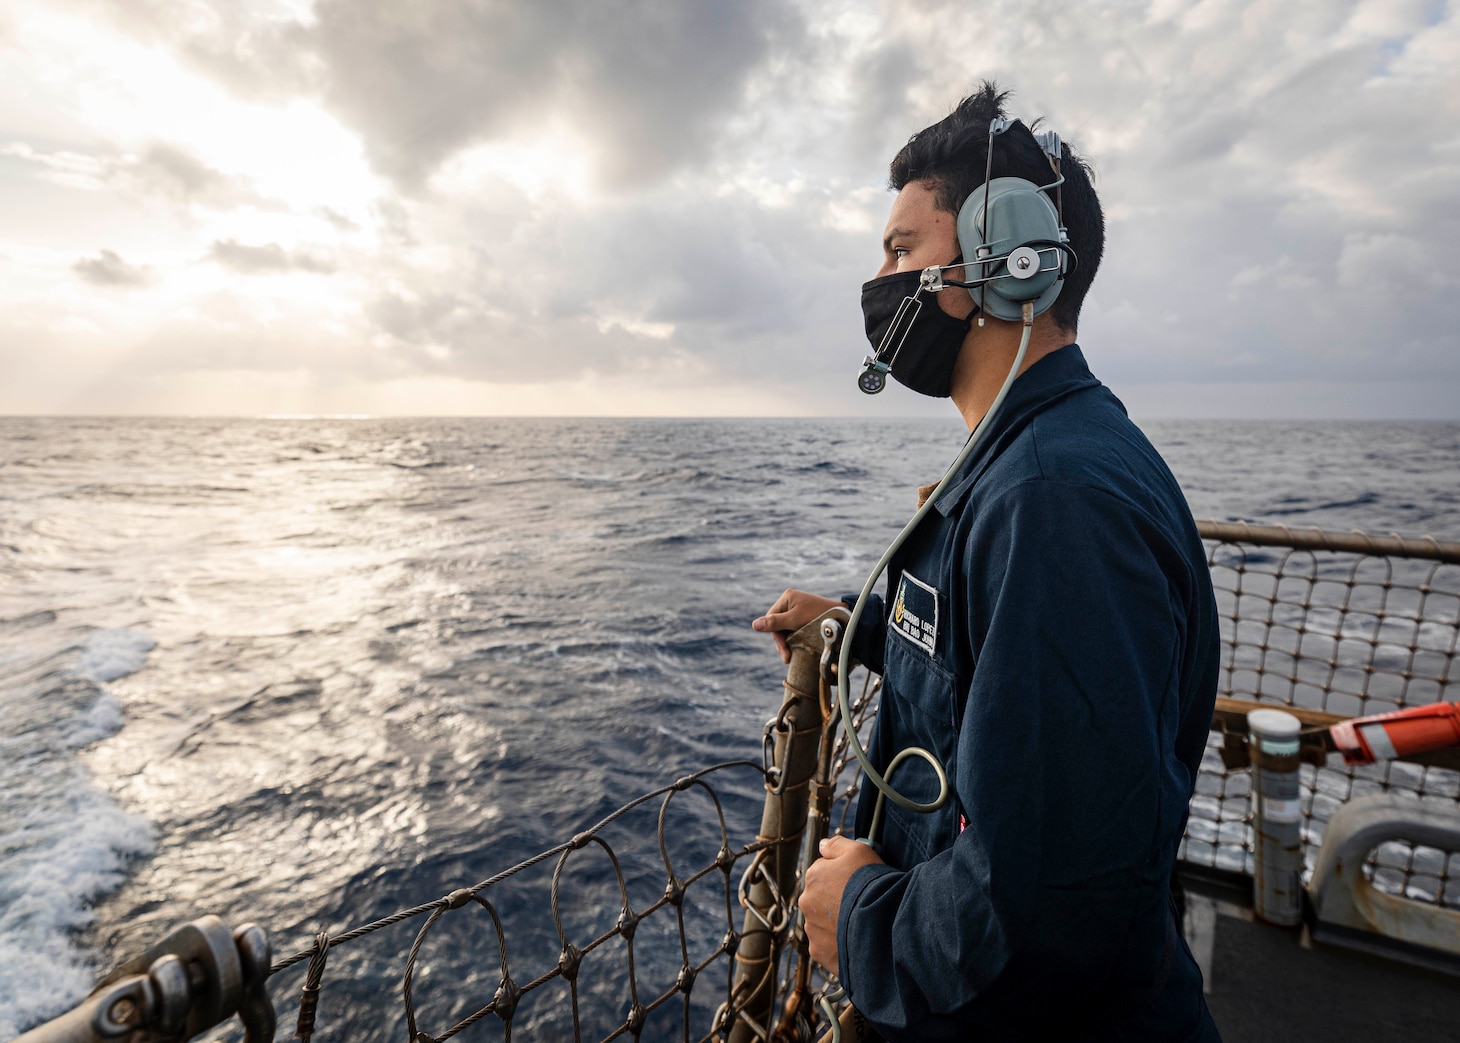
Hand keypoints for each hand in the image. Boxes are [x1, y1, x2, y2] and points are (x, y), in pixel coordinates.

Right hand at [751, 589, 844, 663]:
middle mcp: (791, 602)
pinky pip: (794, 630)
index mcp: (787, 598)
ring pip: (785, 630)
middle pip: (778, 626)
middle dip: (782, 642)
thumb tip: (754, 625)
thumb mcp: (795, 620)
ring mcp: (798, 610)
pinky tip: (796, 650)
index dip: (776, 636)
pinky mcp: (805, 618)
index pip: (771, 619)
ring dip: (788, 643)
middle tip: (787, 658)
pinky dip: (794, 640)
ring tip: (791, 656)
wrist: (844, 619)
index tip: (784, 651)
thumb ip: (775, 623)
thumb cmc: (819, 617)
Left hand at [798, 835, 883, 971]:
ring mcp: (812, 929)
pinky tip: (855, 940)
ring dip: (836, 924)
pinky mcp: (819, 952)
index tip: (855, 884)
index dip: (841, 878)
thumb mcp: (859, 851)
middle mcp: (806, 902)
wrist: (882, 925)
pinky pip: (827, 945)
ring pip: (822, 923)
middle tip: (858, 905)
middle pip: (820, 899)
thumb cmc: (871, 885)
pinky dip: (838, 944)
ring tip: (859, 925)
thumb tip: (822, 845)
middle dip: (835, 902)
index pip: (823, 873)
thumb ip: (837, 845)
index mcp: (813, 876)